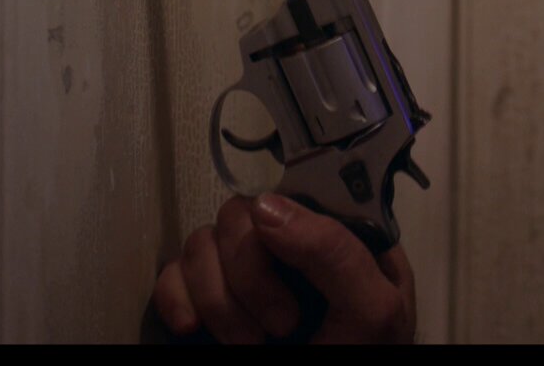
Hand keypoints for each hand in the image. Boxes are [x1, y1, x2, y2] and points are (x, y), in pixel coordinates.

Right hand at [153, 194, 416, 343]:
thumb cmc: (362, 361)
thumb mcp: (371, 313)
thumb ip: (335, 254)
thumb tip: (268, 207)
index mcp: (342, 239)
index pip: (297, 194)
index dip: (281, 221)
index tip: (285, 262)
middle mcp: (290, 249)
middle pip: (240, 216)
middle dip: (249, 276)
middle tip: (279, 327)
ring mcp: (246, 275)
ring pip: (201, 242)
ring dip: (218, 298)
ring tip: (248, 344)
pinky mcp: (207, 301)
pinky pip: (172, 274)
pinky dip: (176, 297)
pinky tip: (193, 329)